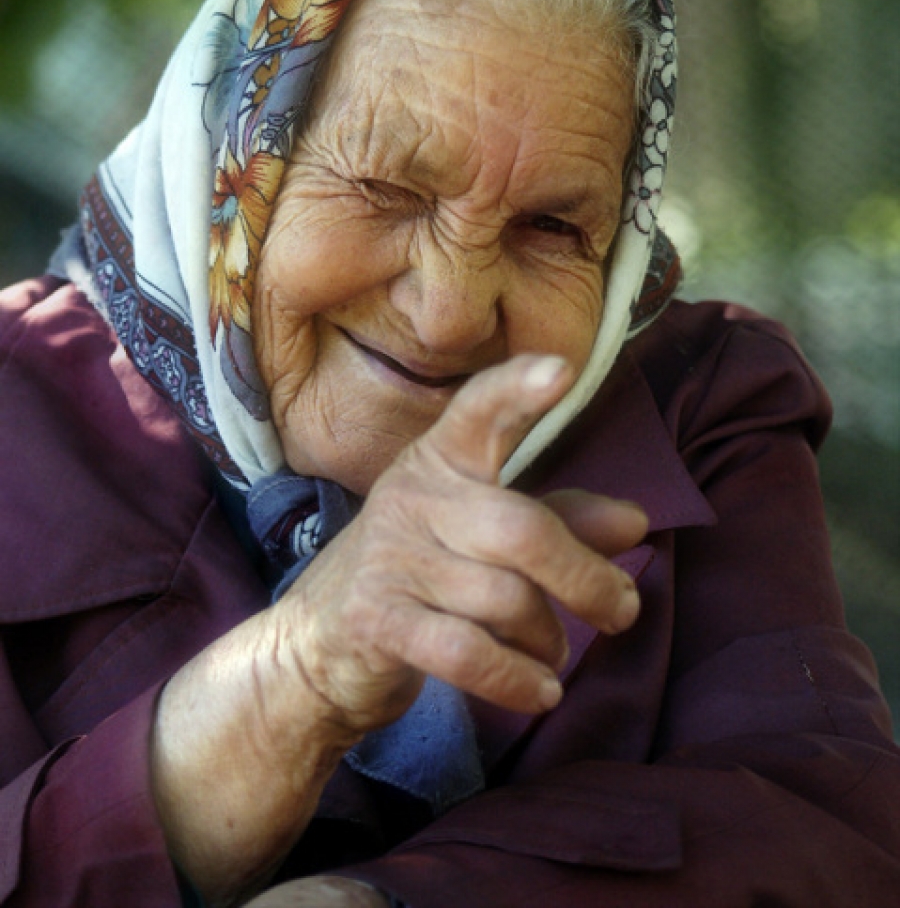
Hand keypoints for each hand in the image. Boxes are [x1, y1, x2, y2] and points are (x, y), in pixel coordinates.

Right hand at [151, 354, 645, 904]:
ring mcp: (389, 556)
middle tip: (622, 611)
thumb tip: (636, 522)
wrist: (316, 643)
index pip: (478, 412)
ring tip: (554, 652)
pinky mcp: (376, 618)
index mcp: (441, 460)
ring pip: (504, 600)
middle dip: (585, 579)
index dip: (517, 390)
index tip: (562, 370)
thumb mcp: (484, 536)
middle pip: (522, 531)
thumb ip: (560, 522)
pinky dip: (518, 680)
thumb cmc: (419, 574)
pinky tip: (540, 691)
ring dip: (548, 638)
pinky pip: (469, 653)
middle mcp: (412, 495)